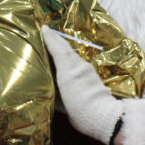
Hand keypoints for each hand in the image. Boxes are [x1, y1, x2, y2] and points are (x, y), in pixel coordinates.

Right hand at [42, 27, 121, 144]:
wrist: (101, 116)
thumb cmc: (79, 108)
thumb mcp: (61, 99)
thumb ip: (53, 88)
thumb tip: (43, 81)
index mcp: (70, 68)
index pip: (58, 47)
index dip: (50, 38)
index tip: (43, 28)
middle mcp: (78, 65)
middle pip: (65, 49)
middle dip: (55, 40)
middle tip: (46, 33)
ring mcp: (86, 71)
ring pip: (71, 55)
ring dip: (62, 49)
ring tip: (51, 46)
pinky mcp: (91, 77)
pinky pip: (76, 63)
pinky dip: (67, 59)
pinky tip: (63, 64)